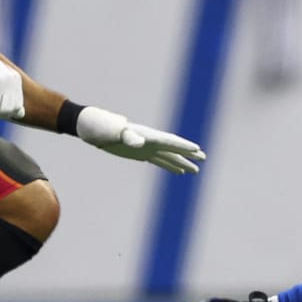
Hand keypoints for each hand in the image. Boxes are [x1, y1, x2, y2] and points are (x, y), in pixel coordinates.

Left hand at [75, 105, 205, 173]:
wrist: (97, 130)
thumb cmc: (107, 130)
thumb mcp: (117, 133)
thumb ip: (128, 137)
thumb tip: (139, 142)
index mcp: (148, 136)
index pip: (169, 142)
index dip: (183, 146)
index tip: (197, 150)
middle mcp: (151, 141)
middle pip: (174, 148)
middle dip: (189, 154)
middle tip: (204, 158)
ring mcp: (147, 148)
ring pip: (169, 156)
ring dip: (183, 162)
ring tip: (196, 171)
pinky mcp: (142, 154)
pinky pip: (160, 161)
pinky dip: (170, 166)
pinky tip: (180, 171)